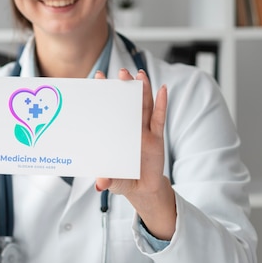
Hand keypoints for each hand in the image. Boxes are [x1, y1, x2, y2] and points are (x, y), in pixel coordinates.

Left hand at [94, 68, 175, 239]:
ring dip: (143, 90)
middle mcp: (129, 128)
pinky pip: (159, 118)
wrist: (142, 190)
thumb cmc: (123, 180)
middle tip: (122, 72)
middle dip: (125, 86)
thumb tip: (100, 184)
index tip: (98, 77)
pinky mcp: (157, 138)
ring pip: (143, 106)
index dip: (104, 94)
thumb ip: (107, 180)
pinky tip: (163, 90)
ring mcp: (144, 131)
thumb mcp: (113, 181)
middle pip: (128, 103)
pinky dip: (162, 104)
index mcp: (115, 134)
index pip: (108, 110)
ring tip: (140, 75)